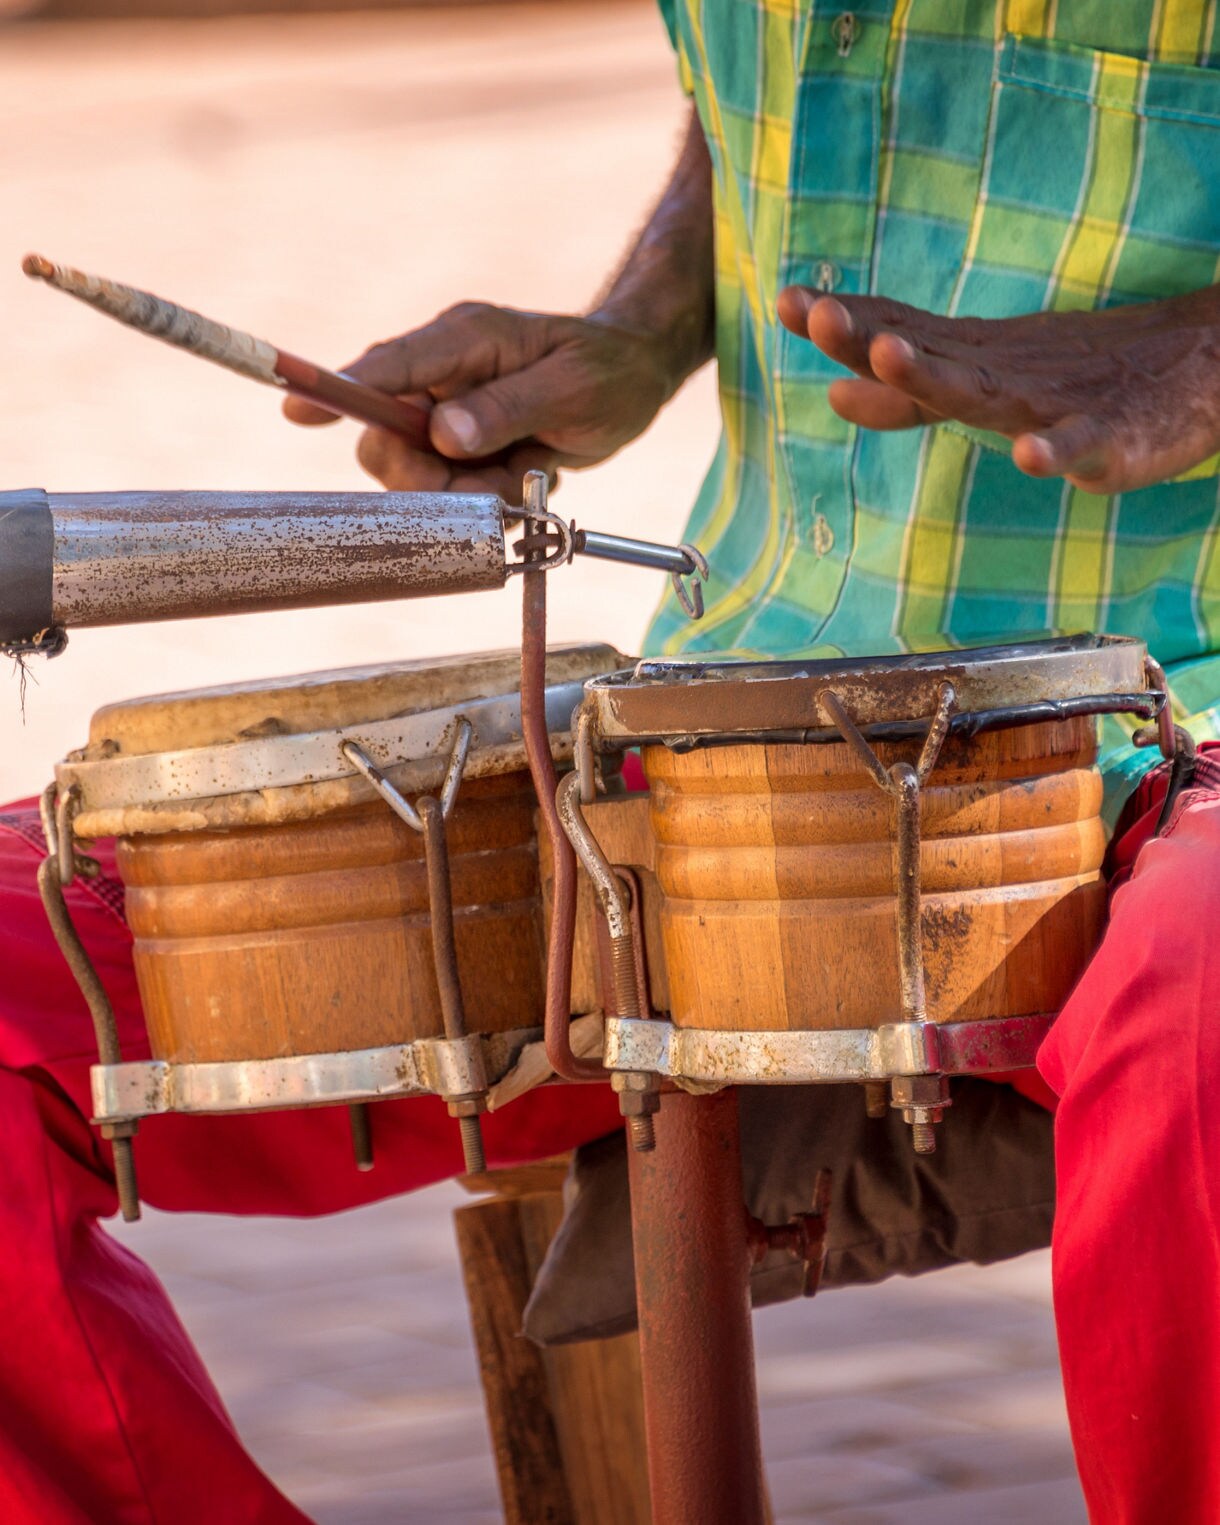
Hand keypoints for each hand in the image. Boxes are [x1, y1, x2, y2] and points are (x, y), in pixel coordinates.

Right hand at [284, 302, 680, 503]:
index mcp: (462, 340)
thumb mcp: (571, 389)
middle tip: (490, 482)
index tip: (296, 409)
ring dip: (470, 491)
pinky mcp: (460, 444)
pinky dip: (488, 495)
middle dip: (429, 478)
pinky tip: (526, 472)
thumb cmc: (607, 371)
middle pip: (387, 438)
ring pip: (418, 476)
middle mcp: (443, 374)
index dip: (339, 390)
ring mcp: (448, 411)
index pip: (386, 367)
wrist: (633, 379)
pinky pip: (451, 490)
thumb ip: (507, 409)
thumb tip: (443, 435)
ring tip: (525, 469)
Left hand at [777, 285, 1219, 493]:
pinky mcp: (1113, 440)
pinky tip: (1031, 456)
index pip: (900, 336)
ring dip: (937, 375)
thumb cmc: (1074, 381)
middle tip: (820, 315)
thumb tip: (833, 393)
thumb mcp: (984, 383)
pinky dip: (1057, 451)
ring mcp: (1056, 404)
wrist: (1196, 372)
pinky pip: (1083, 447)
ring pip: (990, 394)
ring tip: (891, 354)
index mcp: (973, 362)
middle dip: (872, 336)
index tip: (789, 302)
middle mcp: (1006, 373)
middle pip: (928, 355)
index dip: (845, 323)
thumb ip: (909, 398)